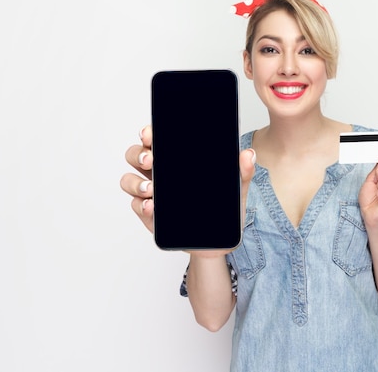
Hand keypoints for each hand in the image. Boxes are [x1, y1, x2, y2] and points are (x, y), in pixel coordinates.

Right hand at [119, 125, 256, 237]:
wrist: (218, 244)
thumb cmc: (224, 212)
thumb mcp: (236, 191)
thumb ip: (242, 173)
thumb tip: (248, 154)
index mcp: (177, 162)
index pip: (157, 140)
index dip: (149, 133)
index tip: (150, 134)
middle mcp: (160, 174)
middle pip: (136, 155)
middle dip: (139, 154)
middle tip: (151, 160)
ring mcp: (152, 195)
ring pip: (129, 180)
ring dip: (135, 182)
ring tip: (151, 190)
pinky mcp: (150, 216)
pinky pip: (136, 206)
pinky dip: (142, 206)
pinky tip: (152, 207)